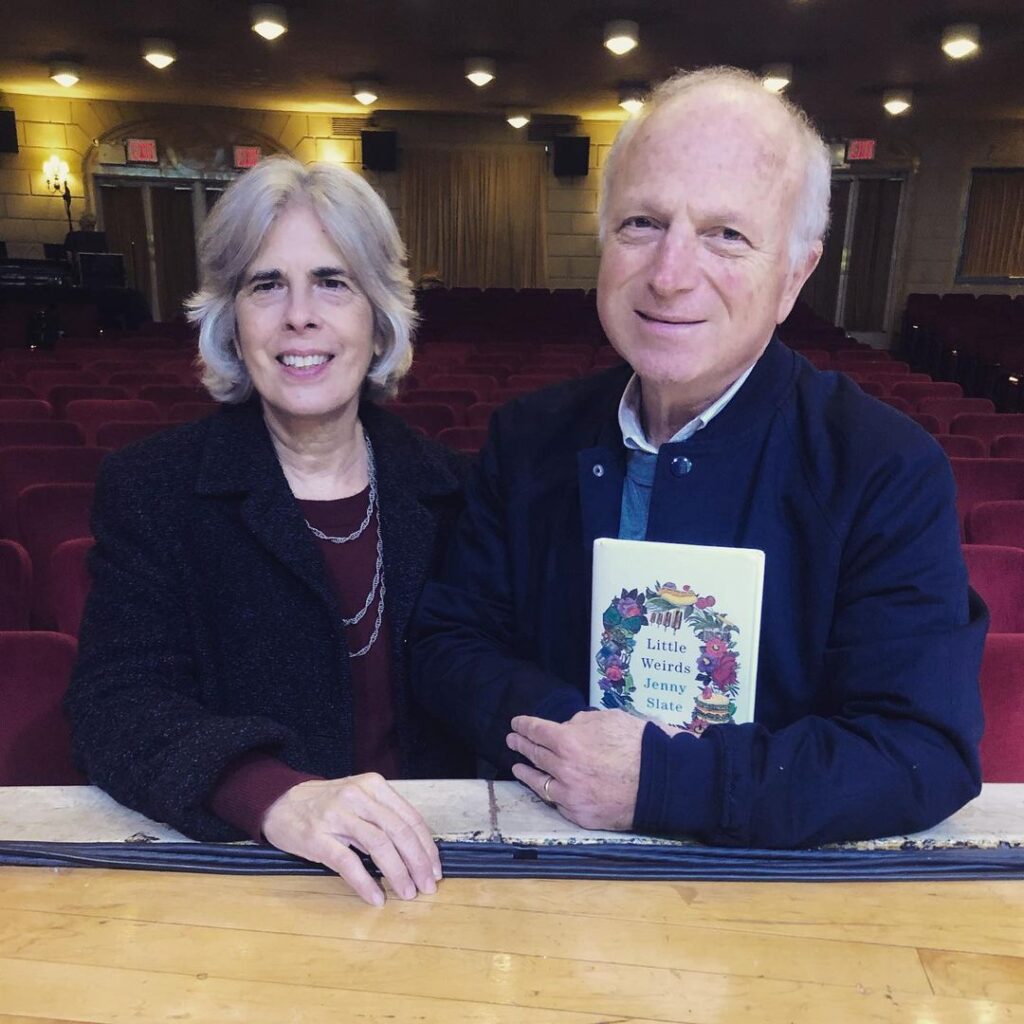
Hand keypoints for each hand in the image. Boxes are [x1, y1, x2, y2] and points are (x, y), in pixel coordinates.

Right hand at [261, 774, 441, 905]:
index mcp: (373, 786)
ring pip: (379, 845)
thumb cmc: (326, 804)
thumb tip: (416, 850)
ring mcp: (337, 816)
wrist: (279, 803)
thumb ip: (384, 815)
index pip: (410, 817)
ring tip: (408, 893)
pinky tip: (376, 897)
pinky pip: (348, 862)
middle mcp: (358, 796)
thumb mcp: (359, 798)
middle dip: (418, 862)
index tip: (435, 869)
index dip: (427, 846)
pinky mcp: (318, 838)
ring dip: (398, 873)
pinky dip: (366, 882)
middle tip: (428, 886)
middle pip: (399, 831)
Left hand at [506, 710, 647, 830]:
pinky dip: (549, 793)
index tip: (517, 723)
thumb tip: (568, 728)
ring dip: (525, 773)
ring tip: (517, 767)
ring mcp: (569, 795)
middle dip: (521, 746)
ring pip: (539, 783)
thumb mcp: (609, 719)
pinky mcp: (579, 815)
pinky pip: (557, 802)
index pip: (537, 730)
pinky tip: (544, 788)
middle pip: (534, 755)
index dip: (525, 725)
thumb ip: (582, 723)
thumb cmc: (638, 744)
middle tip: (512, 740)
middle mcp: (562, 769)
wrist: (661, 782)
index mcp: (568, 741)